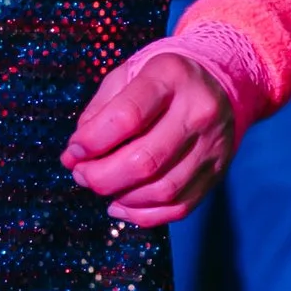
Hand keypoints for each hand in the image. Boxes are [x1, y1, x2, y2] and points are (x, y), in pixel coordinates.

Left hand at [61, 49, 235, 227]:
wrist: (217, 81)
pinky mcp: (216, 172)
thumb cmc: (158, 80)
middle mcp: (198, 111)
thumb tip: (73, 157)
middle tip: (81, 174)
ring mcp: (212, 146)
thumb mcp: (125, 77)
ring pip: (162, 190)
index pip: (127, 117)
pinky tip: (121, 203)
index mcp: (171, 77)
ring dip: (120, 196)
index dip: (92, 142)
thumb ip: (96, 114)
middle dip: (101, 177)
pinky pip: (178, 208)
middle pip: (145, 161)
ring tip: (101, 185)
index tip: (73, 151)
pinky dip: (142, 214)